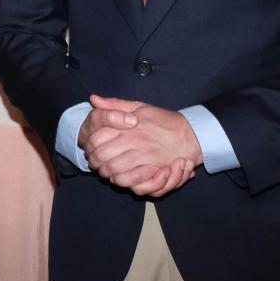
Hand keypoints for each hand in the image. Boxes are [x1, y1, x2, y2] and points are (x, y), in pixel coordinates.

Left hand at [83, 95, 201, 196]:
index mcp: (127, 125)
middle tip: (94, 163)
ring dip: (106, 173)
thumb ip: (115, 104)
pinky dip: (122, 181)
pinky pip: (132, 179)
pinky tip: (119, 179)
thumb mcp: (139, 107)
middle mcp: (134, 141)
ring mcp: (144, 155)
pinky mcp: (154, 169)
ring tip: (104, 172)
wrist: (190, 134)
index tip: (88, 148)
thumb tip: (93, 99)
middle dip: (95, 162)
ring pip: (114, 169)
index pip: (97, 138)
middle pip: (102, 156)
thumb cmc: (163, 120)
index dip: (89, 145)